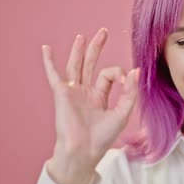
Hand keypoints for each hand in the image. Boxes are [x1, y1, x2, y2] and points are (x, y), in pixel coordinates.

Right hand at [40, 29, 138, 183]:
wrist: (84, 151)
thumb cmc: (102, 138)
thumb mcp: (123, 113)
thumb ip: (130, 92)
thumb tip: (136, 71)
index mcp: (99, 96)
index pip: (110, 75)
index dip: (120, 74)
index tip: (126, 81)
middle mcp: (85, 92)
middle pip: (91, 64)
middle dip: (96, 47)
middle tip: (103, 31)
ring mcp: (73, 92)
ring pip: (76, 66)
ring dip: (79, 50)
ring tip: (83, 36)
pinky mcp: (61, 94)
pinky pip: (54, 75)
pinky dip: (49, 62)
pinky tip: (46, 49)